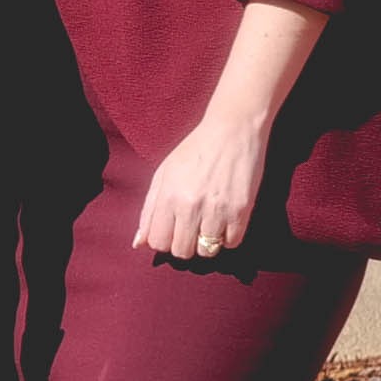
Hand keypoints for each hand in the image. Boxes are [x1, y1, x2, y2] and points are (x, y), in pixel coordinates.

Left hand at [132, 115, 269, 264]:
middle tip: (191, 228)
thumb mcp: (164, 173)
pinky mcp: (241, 210)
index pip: (158, 242)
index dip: (164, 240)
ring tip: (209, 222)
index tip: (172, 229)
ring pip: (207, 250)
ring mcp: (217, 209)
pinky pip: (231, 243)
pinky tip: (225, 219)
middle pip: (182, 251)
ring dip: (207, 241)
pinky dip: (228, 236)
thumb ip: (149, 210)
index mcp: (168, 195)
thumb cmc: (195, 150)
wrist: (233, 129)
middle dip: (185, 244)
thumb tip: (139, 244)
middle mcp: (190, 205)